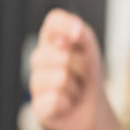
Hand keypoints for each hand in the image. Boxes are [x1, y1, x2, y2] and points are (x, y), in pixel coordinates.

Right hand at [28, 9, 105, 129]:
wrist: (93, 107)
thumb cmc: (87, 76)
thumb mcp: (90, 50)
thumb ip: (81, 35)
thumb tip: (64, 39)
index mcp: (51, 41)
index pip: (54, 21)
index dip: (66, 25)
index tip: (78, 36)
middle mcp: (39, 60)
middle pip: (63, 54)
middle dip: (82, 67)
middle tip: (81, 75)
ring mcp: (36, 84)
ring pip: (61, 77)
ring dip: (76, 87)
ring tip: (74, 90)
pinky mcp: (38, 107)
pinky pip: (55, 99)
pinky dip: (68, 102)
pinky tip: (66, 103)